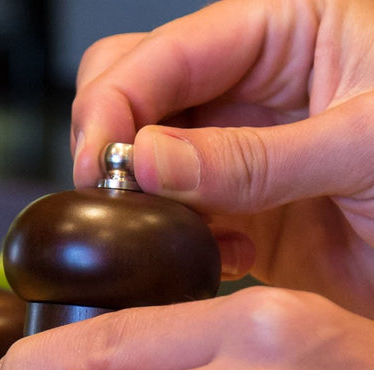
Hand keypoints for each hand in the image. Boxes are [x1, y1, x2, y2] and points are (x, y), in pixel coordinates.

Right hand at [70, 0, 373, 316]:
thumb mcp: (364, 145)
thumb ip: (253, 156)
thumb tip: (152, 159)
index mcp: (286, 33)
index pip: (168, 50)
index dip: (120, 101)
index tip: (103, 159)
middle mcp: (255, 92)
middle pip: (138, 94)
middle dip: (116, 141)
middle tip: (120, 193)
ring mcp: (245, 160)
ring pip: (151, 170)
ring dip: (146, 203)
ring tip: (174, 230)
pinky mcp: (249, 223)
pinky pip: (182, 228)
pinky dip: (180, 246)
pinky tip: (218, 256)